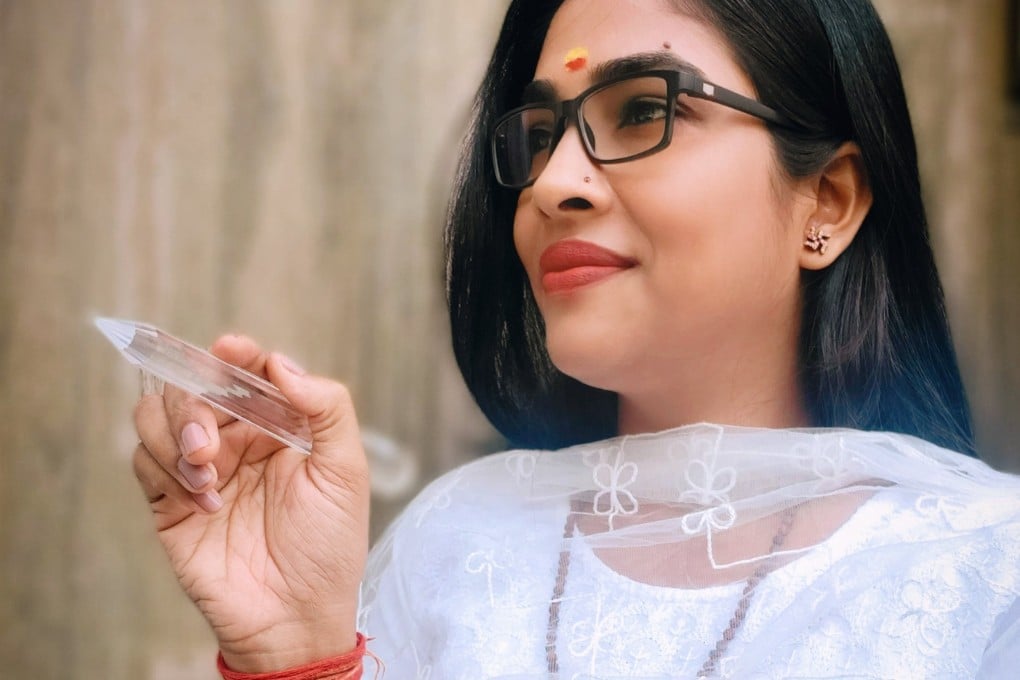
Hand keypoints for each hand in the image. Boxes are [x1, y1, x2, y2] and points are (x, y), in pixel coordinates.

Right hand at [132, 335, 369, 671]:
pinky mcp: (170, 503)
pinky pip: (145, 461)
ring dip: (174, 433)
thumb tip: (282, 363)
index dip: (234, 353)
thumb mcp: (346, 471)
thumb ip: (327, 407)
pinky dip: (166, 471)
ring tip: (206, 471)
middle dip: (196, 402)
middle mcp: (237, 440)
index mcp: (279, 425)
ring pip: (157, 415)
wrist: (296, 617)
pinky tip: (204, 502)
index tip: (230, 349)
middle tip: (211, 441)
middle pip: (194, 386)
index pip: (246, 371)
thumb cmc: (329, 546)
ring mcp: (200, 469)